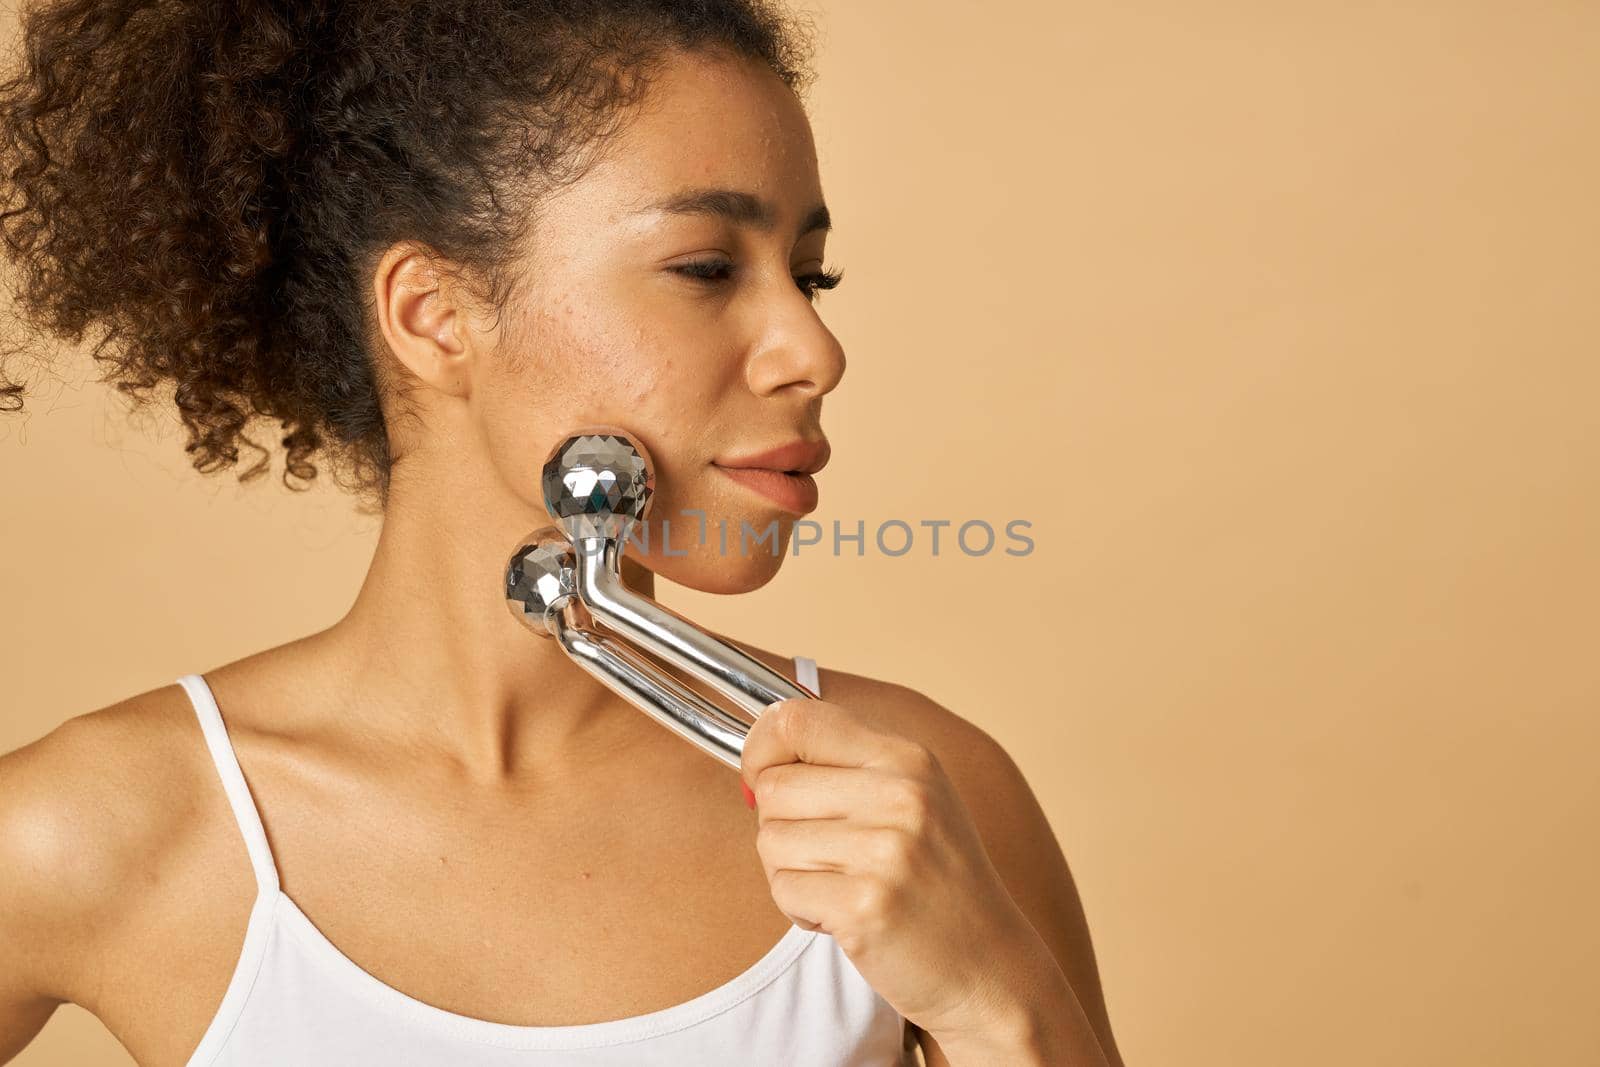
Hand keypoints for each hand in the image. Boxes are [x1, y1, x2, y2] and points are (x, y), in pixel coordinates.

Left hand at [738, 697, 1043, 1043]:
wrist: (990, 968)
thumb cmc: (938, 883)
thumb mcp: (913, 798)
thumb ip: (848, 764)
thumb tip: (761, 751)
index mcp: (906, 757)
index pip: (796, 718)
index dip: (761, 747)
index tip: (763, 777)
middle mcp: (900, 794)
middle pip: (773, 786)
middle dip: (780, 827)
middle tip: (826, 856)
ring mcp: (885, 850)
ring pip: (770, 840)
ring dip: (790, 873)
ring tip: (842, 886)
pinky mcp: (865, 905)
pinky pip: (783, 890)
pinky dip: (801, 910)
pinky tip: (844, 916)